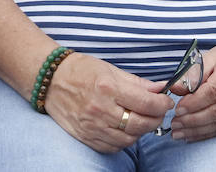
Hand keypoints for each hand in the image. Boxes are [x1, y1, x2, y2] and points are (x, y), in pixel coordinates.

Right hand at [43, 52, 172, 152]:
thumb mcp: (109, 68)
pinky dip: (124, 140)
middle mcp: (100, 109)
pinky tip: (124, 128)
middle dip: (156, 119)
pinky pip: (114, 146)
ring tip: (140, 119)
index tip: (166, 101)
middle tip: (157, 112)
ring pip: (130, 139)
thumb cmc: (80, 70)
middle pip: (141, 124)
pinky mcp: (86, 137)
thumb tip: (160, 89)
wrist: (49, 80)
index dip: (162, 104)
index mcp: (108, 87)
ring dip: (141, 131)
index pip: (147, 103)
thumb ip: (137, 82)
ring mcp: (92, 126)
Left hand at [168, 39, 215, 141]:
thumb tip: (174, 89)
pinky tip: (194, 134)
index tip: (178, 109)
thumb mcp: (208, 58)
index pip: (214, 91)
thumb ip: (192, 74)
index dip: (195, 102)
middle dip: (193, 119)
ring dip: (198, 129)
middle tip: (175, 123)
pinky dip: (209, 133)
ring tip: (180, 132)